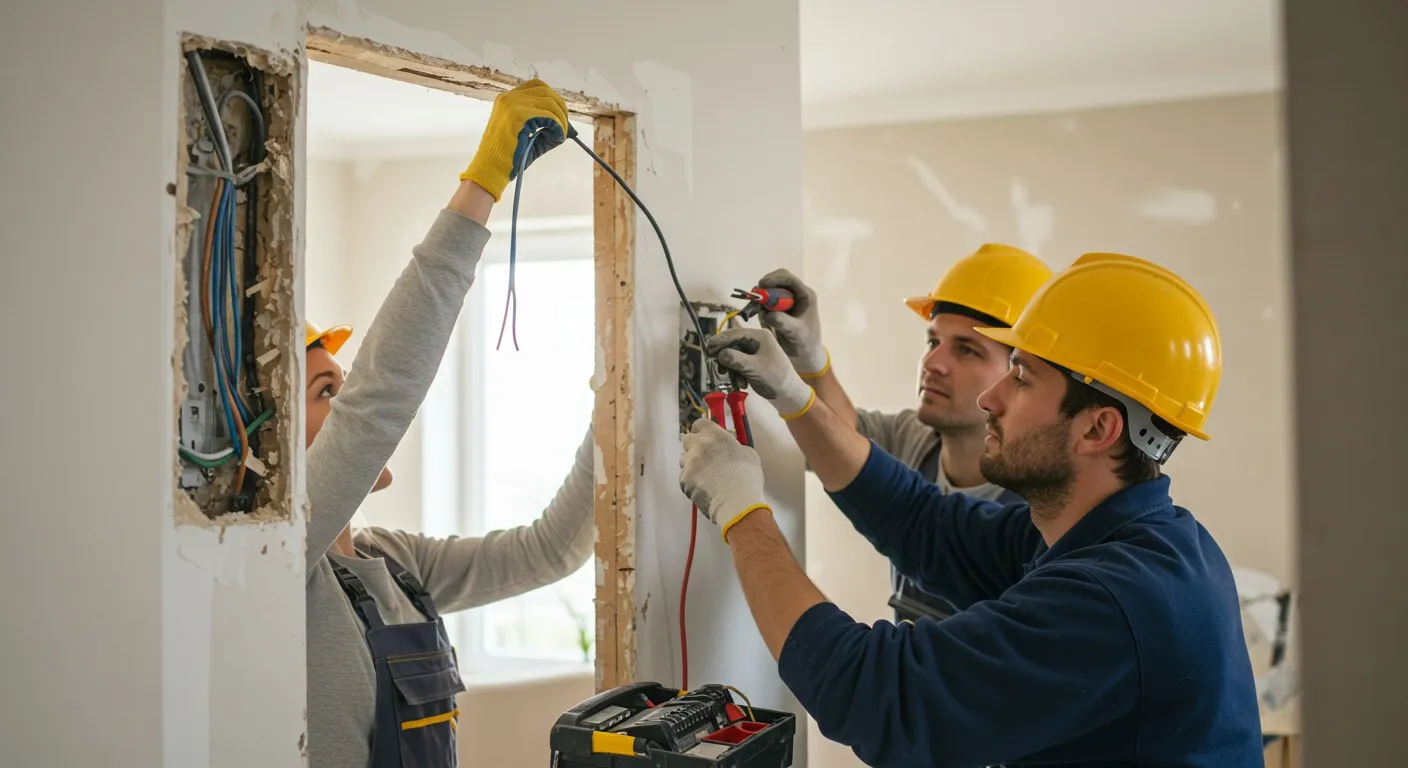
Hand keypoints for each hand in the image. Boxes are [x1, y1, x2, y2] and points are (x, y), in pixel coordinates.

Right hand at [461, 79, 570, 200]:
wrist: (491, 169)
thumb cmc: (509, 157)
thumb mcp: (528, 135)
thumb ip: (545, 125)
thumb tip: (569, 126)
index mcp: (508, 99)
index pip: (537, 86)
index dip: (553, 98)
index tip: (560, 115)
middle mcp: (509, 97)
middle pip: (546, 92)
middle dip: (561, 110)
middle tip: (565, 129)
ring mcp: (513, 104)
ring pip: (550, 103)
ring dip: (561, 121)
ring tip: (559, 137)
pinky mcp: (519, 115)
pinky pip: (549, 116)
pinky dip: (558, 127)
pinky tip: (557, 138)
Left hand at [680, 419, 768, 540]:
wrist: (737, 502)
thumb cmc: (747, 478)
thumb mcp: (748, 454)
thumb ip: (735, 444)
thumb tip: (729, 442)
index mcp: (715, 435)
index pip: (700, 424)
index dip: (702, 431)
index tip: (707, 438)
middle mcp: (699, 445)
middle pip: (687, 440)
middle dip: (694, 447)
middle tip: (705, 458)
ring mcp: (689, 462)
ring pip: (684, 460)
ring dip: (692, 465)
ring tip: (706, 478)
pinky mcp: (684, 479)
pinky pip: (684, 478)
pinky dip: (691, 482)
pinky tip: (704, 489)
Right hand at [704, 328, 814, 418]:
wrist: (787, 394)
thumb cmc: (775, 377)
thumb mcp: (754, 367)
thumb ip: (735, 359)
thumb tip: (719, 354)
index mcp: (760, 336)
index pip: (735, 333)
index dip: (720, 340)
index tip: (708, 348)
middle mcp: (756, 342)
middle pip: (732, 344)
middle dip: (724, 355)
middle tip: (715, 363)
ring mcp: (753, 353)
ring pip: (732, 355)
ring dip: (730, 367)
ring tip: (730, 378)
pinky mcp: (751, 364)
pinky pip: (737, 365)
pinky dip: (736, 374)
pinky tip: (741, 383)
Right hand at [756, 269, 828, 376]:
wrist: (804, 354)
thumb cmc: (805, 342)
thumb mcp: (796, 333)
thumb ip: (783, 323)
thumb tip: (768, 313)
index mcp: (805, 295)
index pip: (789, 279)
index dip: (774, 279)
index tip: (762, 285)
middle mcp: (795, 294)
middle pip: (776, 280)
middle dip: (765, 287)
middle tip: (755, 297)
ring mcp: (785, 300)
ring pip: (768, 290)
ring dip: (760, 297)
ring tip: (757, 309)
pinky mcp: (776, 307)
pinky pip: (764, 301)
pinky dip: (759, 306)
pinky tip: (762, 317)